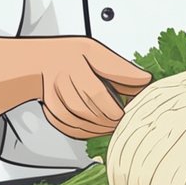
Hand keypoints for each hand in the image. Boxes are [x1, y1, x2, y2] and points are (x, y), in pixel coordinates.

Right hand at [30, 37, 150, 139]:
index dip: (113, 105)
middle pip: (86, 108)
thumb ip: (120, 68)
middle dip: (108, 118)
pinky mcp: (51, 110)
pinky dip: (86, 132)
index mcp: (75, 62)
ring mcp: (53, 96)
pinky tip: (99, 129)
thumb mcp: (97, 53)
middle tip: (123, 120)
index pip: (96, 91)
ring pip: (76, 120)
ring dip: (98, 127)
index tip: (128, 109)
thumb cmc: (71, 55)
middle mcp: (61, 79)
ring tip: (113, 125)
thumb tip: (145, 81)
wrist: (41, 61)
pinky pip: (69, 127)